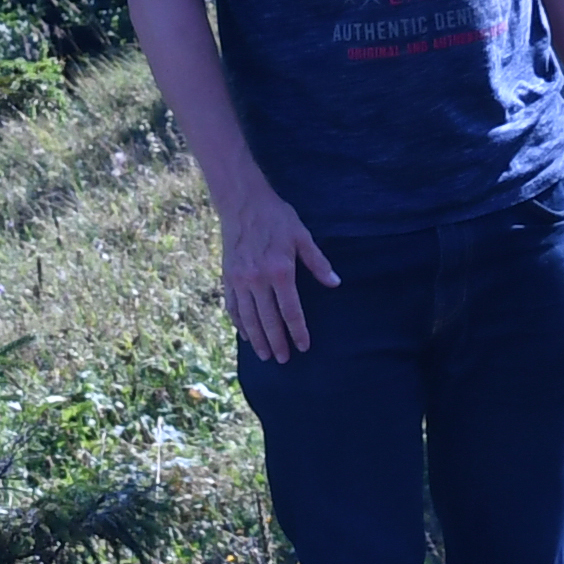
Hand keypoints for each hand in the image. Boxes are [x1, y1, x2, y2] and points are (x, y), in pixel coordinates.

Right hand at [220, 186, 336, 363]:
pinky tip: (245, 334)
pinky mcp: (227, 277)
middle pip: (268, 320)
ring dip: (257, 339)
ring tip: (265, 355)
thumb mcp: (302, 236)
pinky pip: (232, 306)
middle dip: (277, 343)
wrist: (243, 203)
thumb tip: (335, 283)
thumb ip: (318, 262)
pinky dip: (239, 322)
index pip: (290, 311)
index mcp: (280, 271)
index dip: (298, 331)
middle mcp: (257, 280)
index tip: (304, 347)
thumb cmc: (277, 218)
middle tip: (284, 360)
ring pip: (248, 318)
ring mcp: (239, 280)